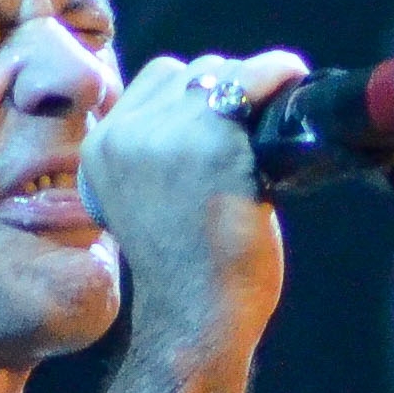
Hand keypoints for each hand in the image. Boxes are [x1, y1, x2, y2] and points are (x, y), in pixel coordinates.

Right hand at [78, 49, 306, 354]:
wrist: (195, 319)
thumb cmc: (184, 273)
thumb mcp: (143, 202)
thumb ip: (156, 154)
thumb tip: (209, 101)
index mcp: (99, 150)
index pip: (154, 81)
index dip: (193, 94)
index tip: (220, 117)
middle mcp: (125, 136)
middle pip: (188, 73)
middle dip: (222, 94)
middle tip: (250, 129)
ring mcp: (168, 135)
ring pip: (219, 73)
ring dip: (249, 91)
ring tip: (267, 125)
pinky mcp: (213, 142)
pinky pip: (253, 81)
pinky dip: (279, 74)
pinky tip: (294, 81)